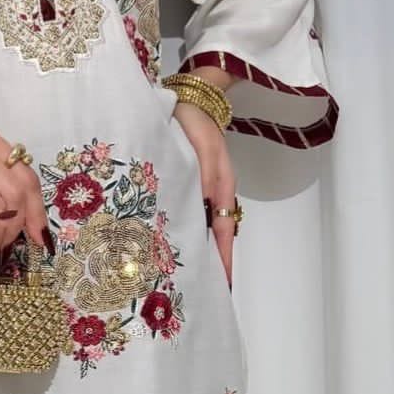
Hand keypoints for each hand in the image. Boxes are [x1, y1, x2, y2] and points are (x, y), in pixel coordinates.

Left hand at [173, 101, 236, 282]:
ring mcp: (200, 193)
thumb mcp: (205, 154)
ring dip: (194, 248)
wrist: (190, 103)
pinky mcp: (187, 186)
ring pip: (198, 227)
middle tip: (200, 290)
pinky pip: (187, 214)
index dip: (223, 258)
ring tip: (185, 275)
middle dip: (209, 261)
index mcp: (221, 190)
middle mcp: (212, 196)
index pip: (223, 232)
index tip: (222, 283)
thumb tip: (205, 213)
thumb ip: (205, 182)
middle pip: (212, 235)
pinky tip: (170, 242)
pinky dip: (184, 230)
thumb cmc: (198, 127)